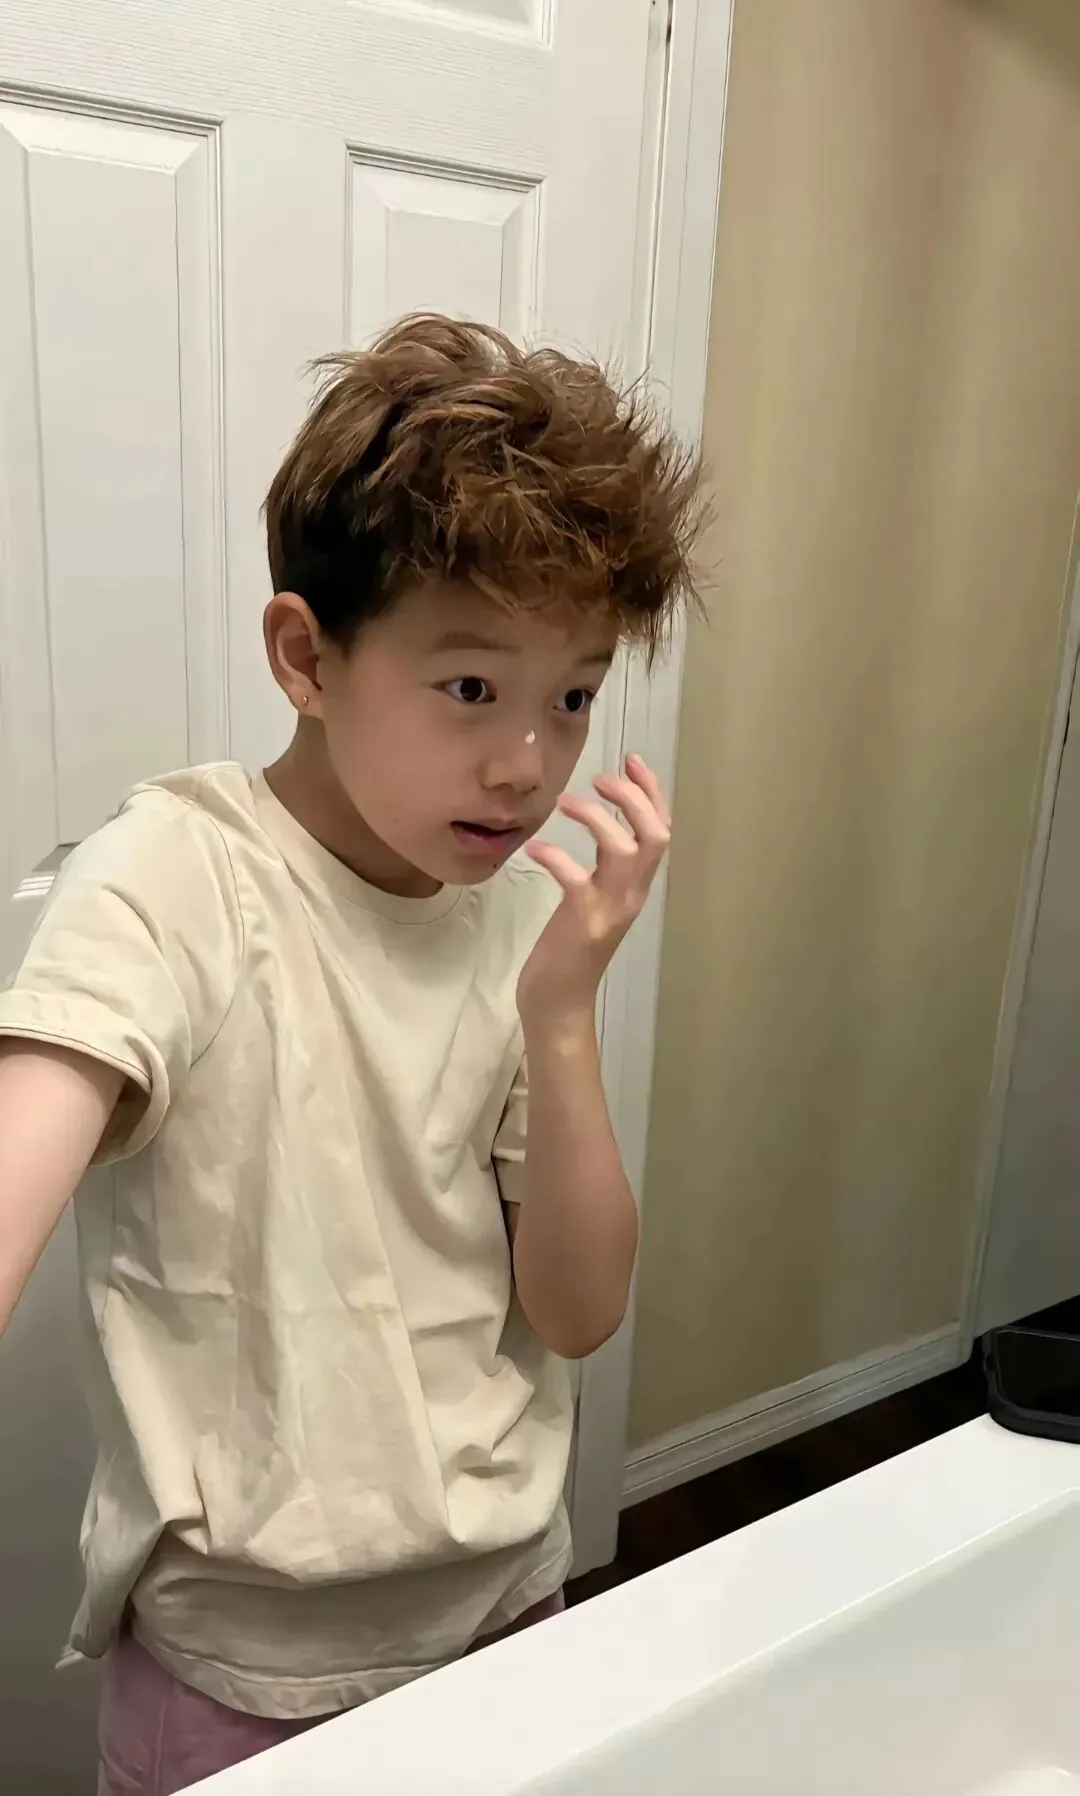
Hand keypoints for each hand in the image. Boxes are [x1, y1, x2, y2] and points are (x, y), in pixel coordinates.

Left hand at [517, 754, 670, 1028]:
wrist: (559, 1002)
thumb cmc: (569, 949)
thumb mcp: (593, 900)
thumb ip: (602, 869)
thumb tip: (595, 825)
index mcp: (636, 886)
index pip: (660, 830)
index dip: (651, 792)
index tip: (632, 759)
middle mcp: (631, 894)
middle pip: (655, 835)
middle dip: (634, 798)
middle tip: (601, 778)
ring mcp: (610, 909)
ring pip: (626, 851)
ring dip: (597, 819)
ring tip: (566, 801)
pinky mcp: (583, 923)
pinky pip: (576, 879)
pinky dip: (557, 856)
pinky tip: (535, 847)